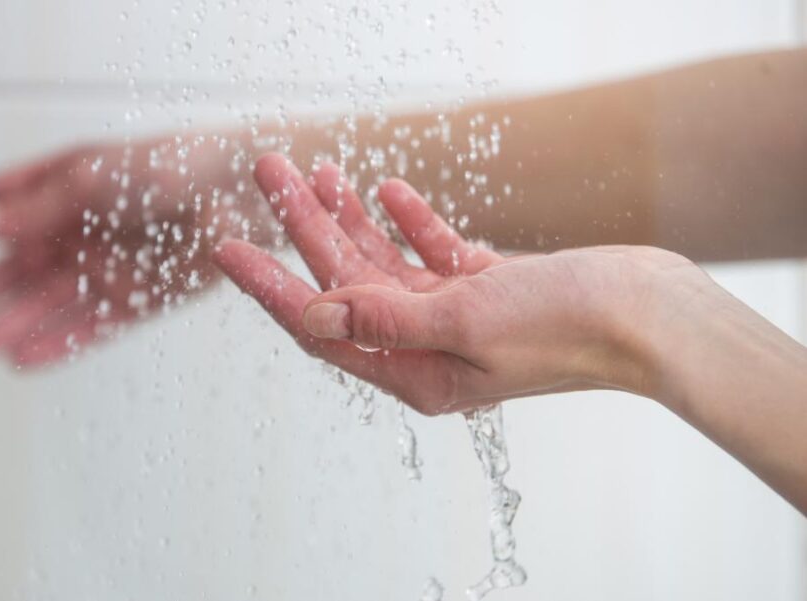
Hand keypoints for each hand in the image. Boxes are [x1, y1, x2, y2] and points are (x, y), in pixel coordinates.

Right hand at [0, 138, 242, 366]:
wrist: (241, 191)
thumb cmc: (170, 165)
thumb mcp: (90, 178)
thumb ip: (31, 208)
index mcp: (61, 190)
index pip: (0, 212)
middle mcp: (79, 232)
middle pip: (18, 271)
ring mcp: (106, 267)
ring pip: (46, 306)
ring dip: (8, 329)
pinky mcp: (138, 299)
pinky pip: (91, 327)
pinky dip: (58, 344)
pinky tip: (22, 361)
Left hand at [213, 154, 709, 413]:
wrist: (650, 318)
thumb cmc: (564, 328)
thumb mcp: (465, 322)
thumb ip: (386, 317)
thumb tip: (318, 313)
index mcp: (413, 370)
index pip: (320, 325)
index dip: (268, 285)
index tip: (225, 247)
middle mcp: (426, 347)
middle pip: (345, 282)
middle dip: (303, 225)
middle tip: (271, 169)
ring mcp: (456, 317)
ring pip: (382, 261)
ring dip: (348, 215)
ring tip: (317, 167)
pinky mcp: (486, 287)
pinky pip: (432, 252)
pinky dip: (410, 221)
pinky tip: (389, 190)